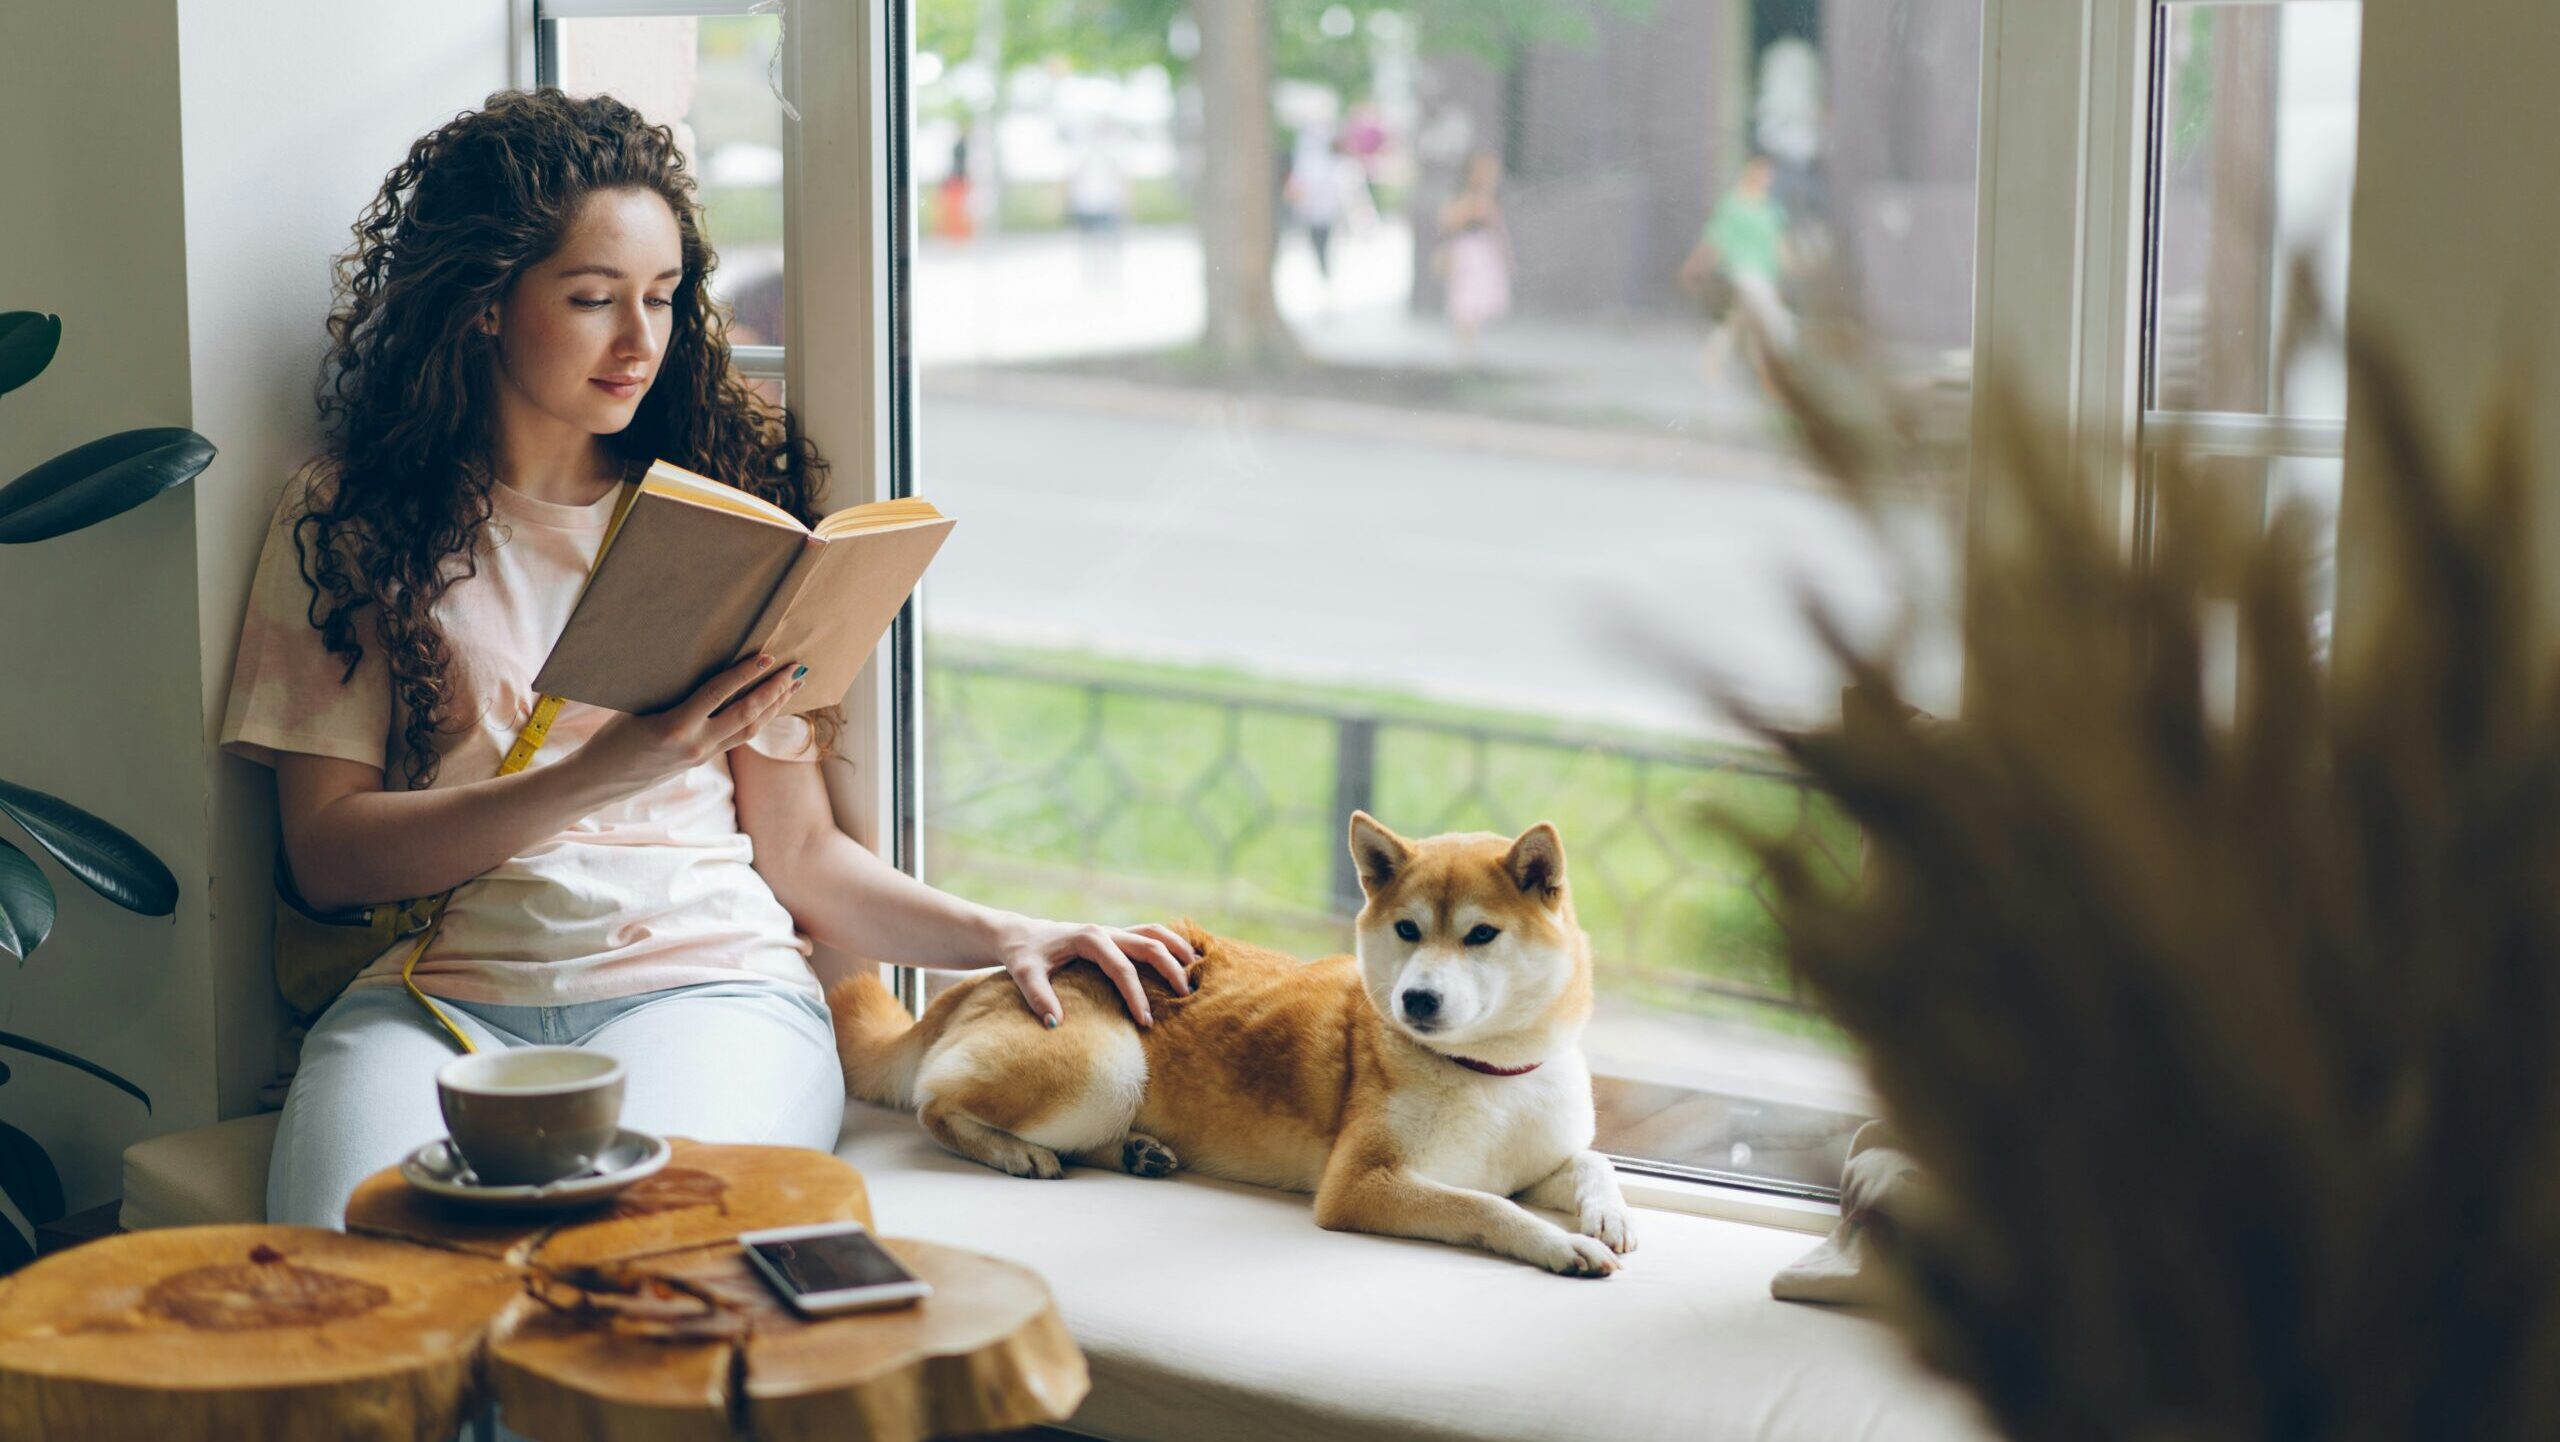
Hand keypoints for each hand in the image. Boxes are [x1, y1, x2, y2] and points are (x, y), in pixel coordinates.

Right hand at [575, 653, 802, 797]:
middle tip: (797, 669)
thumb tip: (705, 666)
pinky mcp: (701, 761)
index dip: (745, 674)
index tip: (767, 656)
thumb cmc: (610, 738)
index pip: (718, 693)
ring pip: (749, 730)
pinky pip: (737, 737)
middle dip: (775, 690)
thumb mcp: (638, 708)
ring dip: (774, 706)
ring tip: (793, 686)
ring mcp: (701, 756)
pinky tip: (769, 707)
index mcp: (674, 727)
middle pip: (746, 714)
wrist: (598, 781)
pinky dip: (757, 719)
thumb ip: (673, 693)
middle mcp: (694, 744)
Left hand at [994, 917, 1198, 1028]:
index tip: (1146, 1022)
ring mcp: (1112, 932)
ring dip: (1177, 948)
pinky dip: (1169, 944)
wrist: (1018, 935)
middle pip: (1149, 944)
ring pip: (1155, 932)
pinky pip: (1148, 935)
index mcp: (1088, 938)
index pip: (1121, 968)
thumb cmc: (1022, 955)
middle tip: (1185, 997)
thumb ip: (1038, 996)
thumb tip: (1054, 1024)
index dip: (1136, 995)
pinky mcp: (1114, 937)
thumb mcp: (1023, 973)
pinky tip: (1184, 959)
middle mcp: (1105, 931)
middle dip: (1170, 969)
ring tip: (1197, 970)